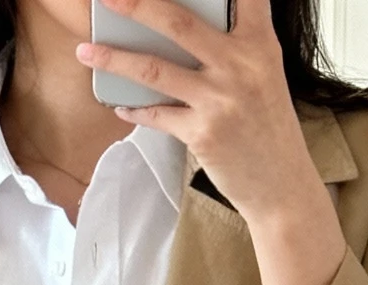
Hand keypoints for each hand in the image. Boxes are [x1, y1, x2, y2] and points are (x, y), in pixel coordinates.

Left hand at [77, 0, 345, 284]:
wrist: (281, 184)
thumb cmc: (268, 127)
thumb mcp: (263, 74)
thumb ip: (234, 46)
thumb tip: (181, 31)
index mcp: (259, 42)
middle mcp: (240, 65)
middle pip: (179, 21)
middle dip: (138, 5)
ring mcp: (219, 100)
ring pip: (155, 69)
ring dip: (115, 58)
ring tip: (86, 50)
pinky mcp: (202, 133)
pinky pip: (156, 115)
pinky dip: (134, 108)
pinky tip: (120, 104)